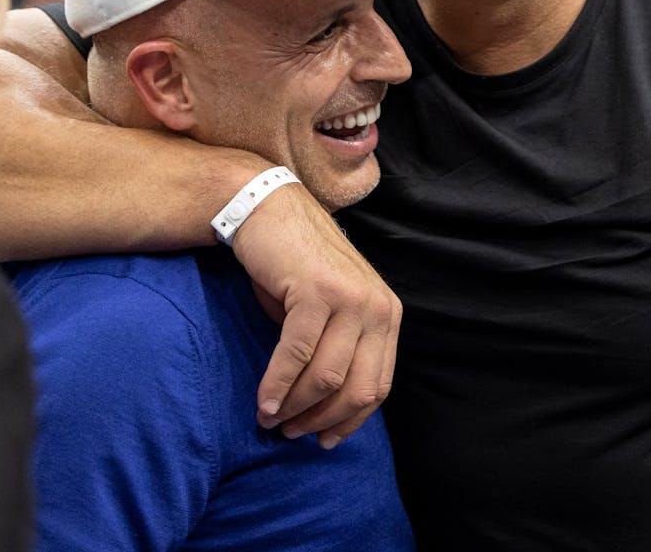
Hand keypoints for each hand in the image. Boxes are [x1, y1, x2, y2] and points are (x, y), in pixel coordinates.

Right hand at [230, 185, 400, 448]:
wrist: (268, 210)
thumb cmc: (293, 267)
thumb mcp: (330, 311)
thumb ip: (339, 349)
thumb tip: (324, 409)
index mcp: (387, 314)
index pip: (379, 385)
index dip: (350, 420)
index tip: (323, 440)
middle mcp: (378, 306)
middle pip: (358, 388)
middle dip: (323, 419)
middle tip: (291, 433)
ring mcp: (351, 298)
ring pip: (328, 376)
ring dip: (295, 406)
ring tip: (270, 418)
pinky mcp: (317, 292)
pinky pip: (297, 355)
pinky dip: (278, 385)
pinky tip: (263, 401)